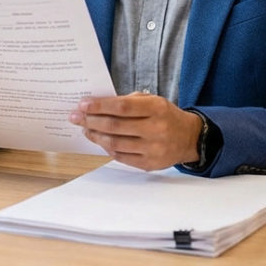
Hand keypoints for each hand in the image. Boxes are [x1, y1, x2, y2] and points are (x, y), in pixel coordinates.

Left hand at [69, 94, 201, 170]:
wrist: (189, 138)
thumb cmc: (165, 116)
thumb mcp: (152, 101)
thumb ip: (128, 101)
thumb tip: (97, 105)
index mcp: (157, 109)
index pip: (122, 107)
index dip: (99, 106)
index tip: (83, 104)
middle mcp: (156, 129)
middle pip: (115, 126)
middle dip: (91, 121)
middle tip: (75, 117)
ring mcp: (153, 149)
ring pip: (115, 143)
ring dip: (95, 136)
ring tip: (85, 129)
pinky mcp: (150, 164)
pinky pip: (121, 157)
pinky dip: (107, 148)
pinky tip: (100, 140)